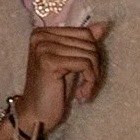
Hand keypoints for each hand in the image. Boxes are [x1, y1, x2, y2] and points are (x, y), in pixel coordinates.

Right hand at [12, 19, 109, 139]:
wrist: (36, 114)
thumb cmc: (53, 89)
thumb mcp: (71, 62)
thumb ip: (83, 43)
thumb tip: (103, 25)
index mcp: (43, 32)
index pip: (85, 32)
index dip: (93, 54)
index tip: (88, 73)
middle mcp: (40, 36)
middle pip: (89, 43)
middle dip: (95, 66)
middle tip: (87, 85)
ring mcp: (43, 48)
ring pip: (89, 54)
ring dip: (93, 77)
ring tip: (84, 91)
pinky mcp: (48, 62)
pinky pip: (85, 65)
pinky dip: (90, 82)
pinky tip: (82, 95)